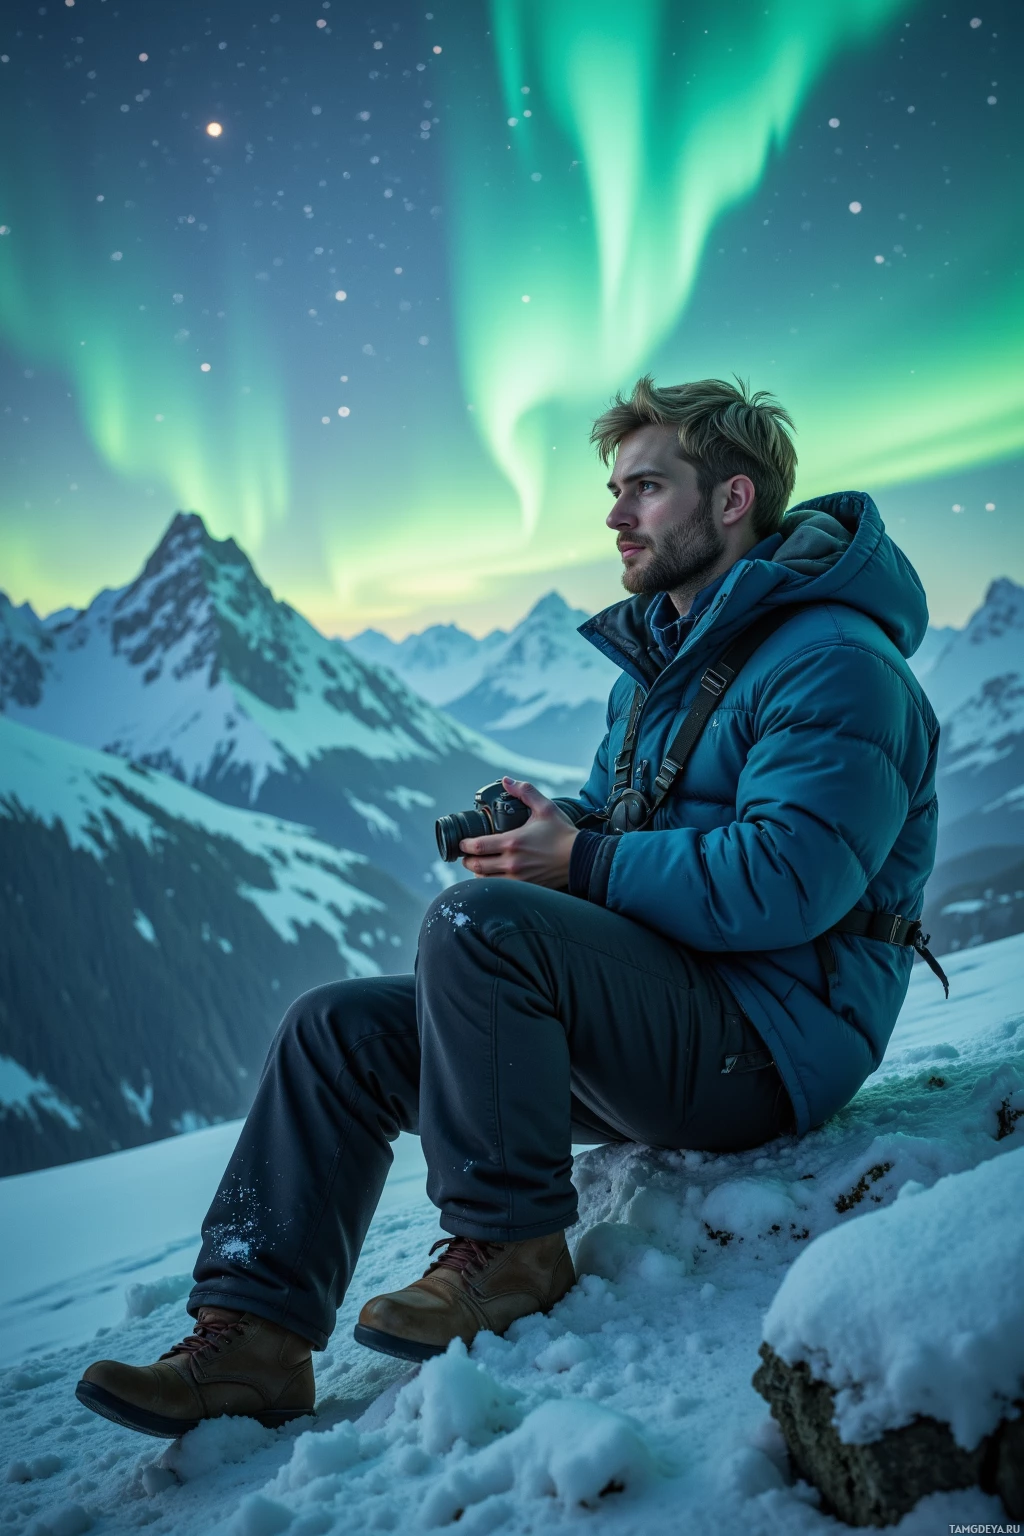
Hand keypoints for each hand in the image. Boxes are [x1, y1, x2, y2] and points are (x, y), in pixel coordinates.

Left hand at [459, 778, 577, 889]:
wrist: (581, 858)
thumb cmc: (563, 833)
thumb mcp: (545, 807)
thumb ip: (525, 792)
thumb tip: (507, 781)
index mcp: (512, 842)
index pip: (477, 847)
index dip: (465, 845)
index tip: (463, 843)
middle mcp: (512, 863)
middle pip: (476, 866)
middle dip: (467, 860)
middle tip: (467, 855)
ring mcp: (518, 878)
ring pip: (486, 880)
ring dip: (478, 873)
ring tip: (478, 866)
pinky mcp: (526, 888)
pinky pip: (501, 889)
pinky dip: (492, 883)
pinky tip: (494, 876)